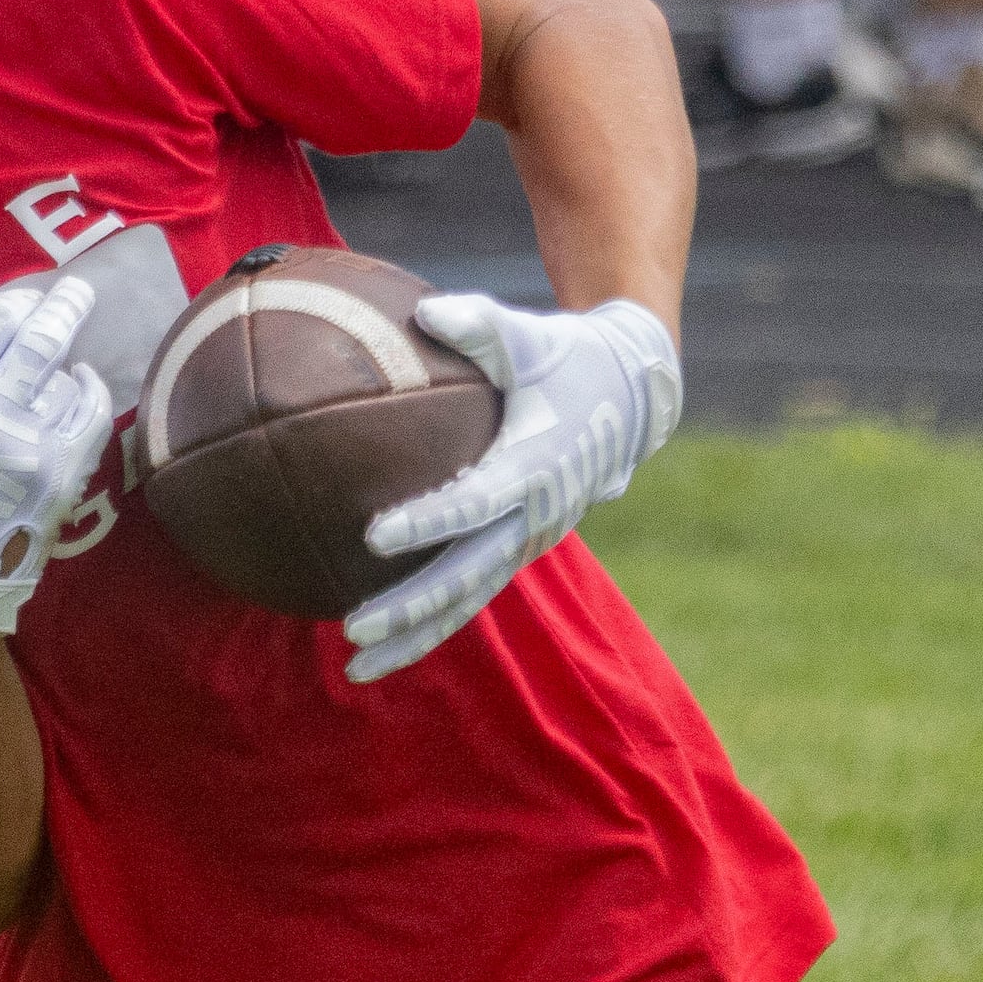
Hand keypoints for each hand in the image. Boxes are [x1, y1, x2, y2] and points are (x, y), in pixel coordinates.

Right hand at [0, 270, 111, 636]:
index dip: (10, 306)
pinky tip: (79, 384)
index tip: (22, 300)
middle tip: (75, 289)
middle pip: (38, 338)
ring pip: (64, 377)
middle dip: (61, 306)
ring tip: (53, 374)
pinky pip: (89, 412)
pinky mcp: (63, 473)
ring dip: (60, 370)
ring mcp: (33, 444)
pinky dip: (87, 392)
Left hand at [343, 291, 681, 682]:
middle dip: (411, 605)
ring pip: (467, 601)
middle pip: (466, 574)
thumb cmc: (564, 358)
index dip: (427, 519)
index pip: (475, 502)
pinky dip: (428, 624)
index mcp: (535, 466)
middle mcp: (534, 517)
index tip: (373, 534)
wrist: (628, 398)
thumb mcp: (529, 335)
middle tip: (354, 627)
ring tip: (354, 671)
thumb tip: (427, 311)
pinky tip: (376, 649)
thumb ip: (479, 324)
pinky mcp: (515, 549)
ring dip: (414, 636)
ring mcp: (526, 541)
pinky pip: (469, 596)